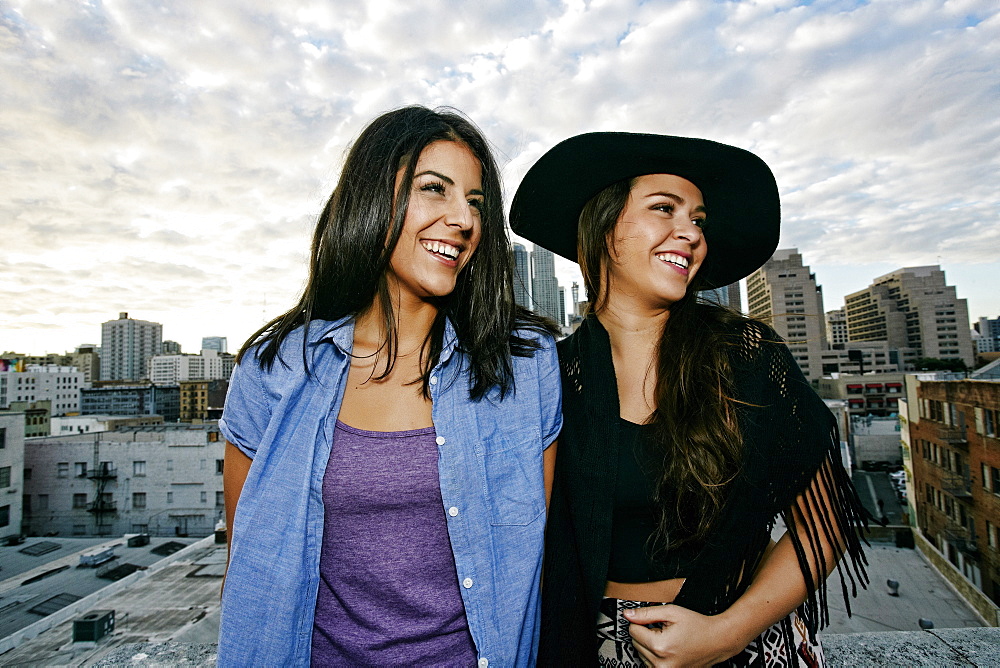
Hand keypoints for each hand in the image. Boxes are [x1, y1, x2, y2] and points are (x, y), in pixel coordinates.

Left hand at [623, 604, 749, 666]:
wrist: (717, 640)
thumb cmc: (698, 626)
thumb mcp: (672, 612)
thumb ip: (646, 613)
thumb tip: (628, 615)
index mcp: (661, 646)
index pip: (633, 631)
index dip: (642, 622)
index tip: (653, 621)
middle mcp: (661, 663)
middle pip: (636, 643)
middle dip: (646, 634)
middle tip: (664, 629)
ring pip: (641, 654)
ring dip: (650, 645)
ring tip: (668, 639)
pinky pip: (650, 663)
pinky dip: (655, 655)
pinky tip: (668, 648)